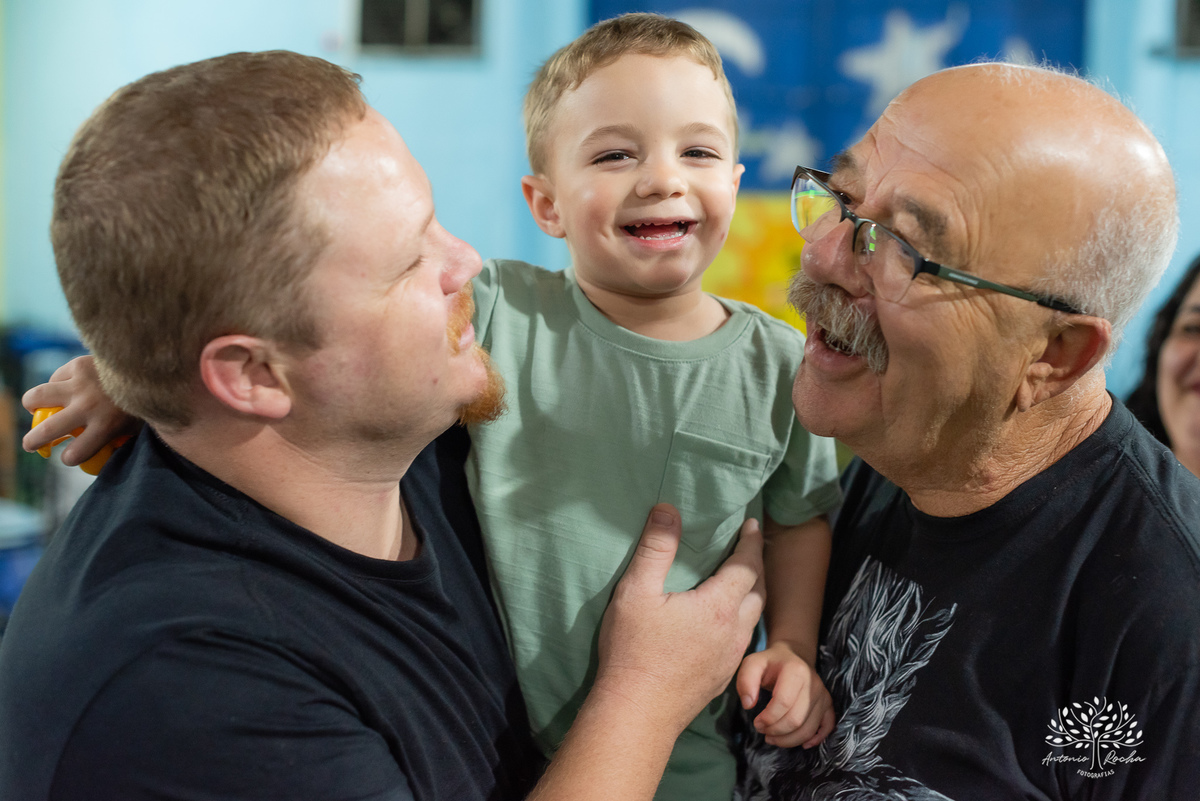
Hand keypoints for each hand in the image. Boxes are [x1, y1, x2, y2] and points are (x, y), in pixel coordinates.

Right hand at [21, 355, 139, 465]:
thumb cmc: (146, 401)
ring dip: (32, 406)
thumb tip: (108, 454)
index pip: (75, 453)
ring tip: (33, 409)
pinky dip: (56, 384)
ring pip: (38, 398)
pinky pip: (55, 378)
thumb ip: (120, 439)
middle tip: (31, 444)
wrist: (155, 366)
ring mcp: (80, 385)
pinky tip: (63, 387)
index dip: (69, 458)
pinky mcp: (78, 366)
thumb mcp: (136, 427)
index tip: (68, 457)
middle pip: (47, 431)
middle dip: (33, 441)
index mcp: (106, 426)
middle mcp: (88, 407)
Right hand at [593, 504, 765, 736]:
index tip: (752, 524)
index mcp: (718, 606)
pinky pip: (742, 640)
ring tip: (739, 580)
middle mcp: (734, 632)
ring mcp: (730, 658)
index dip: (750, 542)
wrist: (637, 713)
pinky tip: (723, 622)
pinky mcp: (722, 678)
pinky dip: (741, 620)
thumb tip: (668, 510)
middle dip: (756, 565)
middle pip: (758, 591)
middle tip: (747, 548)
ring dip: (751, 594)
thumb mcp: (636, 592)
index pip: (747, 565)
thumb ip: (655, 549)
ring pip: (753, 618)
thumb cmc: (633, 651)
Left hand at [737, 641, 834, 747]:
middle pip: (796, 719)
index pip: (783, 703)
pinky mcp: (827, 704)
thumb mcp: (752, 664)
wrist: (792, 656)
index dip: (768, 718)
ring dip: (788, 740)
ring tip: (772, 737)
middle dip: (776, 731)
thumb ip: (745, 681)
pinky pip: (827, 727)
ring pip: (809, 729)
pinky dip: (815, 739)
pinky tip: (802, 744)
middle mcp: (814, 683)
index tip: (756, 722)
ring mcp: (822, 695)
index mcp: (796, 671)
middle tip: (762, 730)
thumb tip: (748, 705)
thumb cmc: (770, 663)